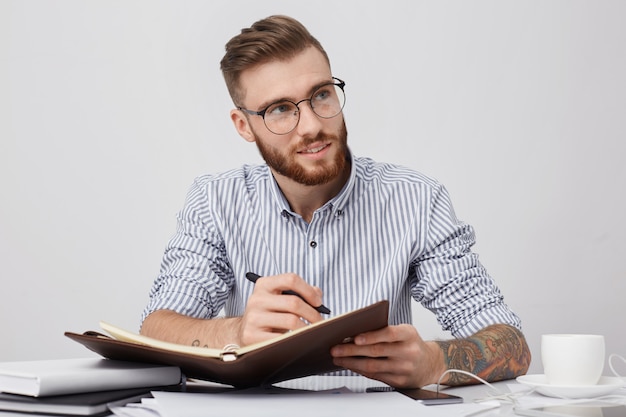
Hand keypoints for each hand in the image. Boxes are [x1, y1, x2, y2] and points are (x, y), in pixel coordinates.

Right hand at [238, 273, 323, 345]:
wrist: (244, 331)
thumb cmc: (269, 314)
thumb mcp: (280, 299)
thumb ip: (300, 292)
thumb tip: (318, 294)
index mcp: (264, 284)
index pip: (291, 279)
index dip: (308, 290)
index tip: (318, 302)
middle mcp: (257, 298)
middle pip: (293, 302)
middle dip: (313, 314)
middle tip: (320, 323)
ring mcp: (253, 317)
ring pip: (291, 321)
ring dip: (307, 328)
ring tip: (313, 332)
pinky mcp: (252, 335)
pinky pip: (282, 338)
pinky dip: (295, 340)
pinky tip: (299, 341)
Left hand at [330, 324, 444, 387]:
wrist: (429, 363)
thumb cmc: (410, 343)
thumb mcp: (404, 332)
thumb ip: (384, 330)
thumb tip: (354, 333)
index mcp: (408, 334)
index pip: (389, 334)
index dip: (371, 336)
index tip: (354, 337)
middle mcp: (408, 352)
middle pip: (376, 351)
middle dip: (352, 350)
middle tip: (335, 348)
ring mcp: (404, 368)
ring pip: (373, 366)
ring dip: (351, 362)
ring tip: (338, 358)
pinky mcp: (399, 381)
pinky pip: (375, 375)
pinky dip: (360, 370)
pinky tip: (350, 365)